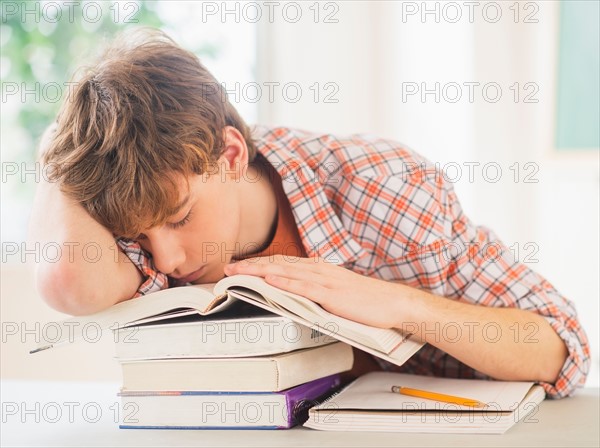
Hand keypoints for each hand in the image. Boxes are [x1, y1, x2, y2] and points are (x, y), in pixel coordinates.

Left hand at [223, 255, 406, 327]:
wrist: (391, 302)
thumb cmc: (364, 300)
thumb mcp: (335, 291)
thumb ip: (316, 289)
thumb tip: (296, 292)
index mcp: (319, 269)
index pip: (283, 263)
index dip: (258, 263)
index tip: (239, 266)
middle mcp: (319, 270)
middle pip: (279, 264)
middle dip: (251, 265)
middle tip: (227, 267)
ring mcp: (325, 281)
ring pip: (286, 272)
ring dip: (260, 271)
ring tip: (239, 271)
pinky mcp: (332, 294)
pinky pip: (305, 287)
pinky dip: (286, 282)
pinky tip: (270, 279)